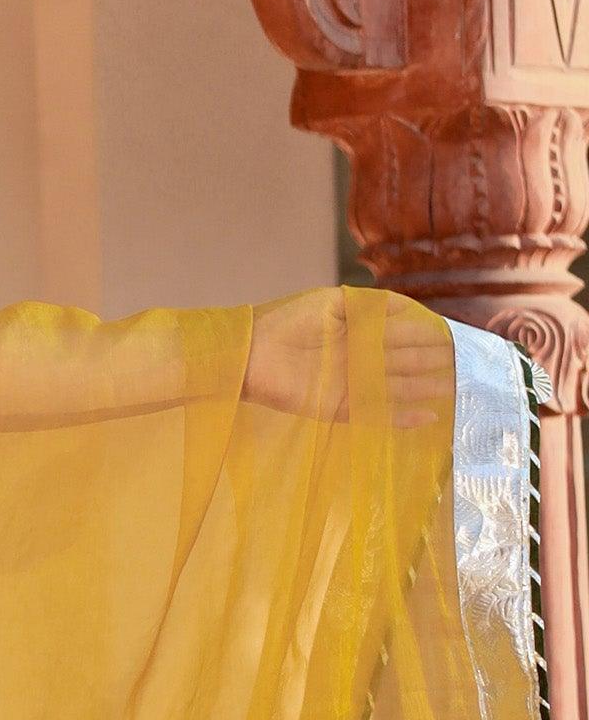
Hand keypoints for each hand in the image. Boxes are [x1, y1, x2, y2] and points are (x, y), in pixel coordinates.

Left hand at [244, 288, 452, 428]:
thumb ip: (371, 306)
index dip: (431, 336)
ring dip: (427, 389)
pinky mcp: (338, 408)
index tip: (460, 338)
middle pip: (407, 361)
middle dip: (437, 363)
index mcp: (361, 331)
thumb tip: (411, 308)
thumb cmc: (286, 320)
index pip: (405, 334)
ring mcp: (351, 384)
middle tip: (471, 367)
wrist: (248, 353)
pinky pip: (374, 414)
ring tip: (457, 390)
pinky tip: (427, 416)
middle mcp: (361, 359)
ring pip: (397, 388)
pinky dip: (400, 417)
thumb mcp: (332, 302)